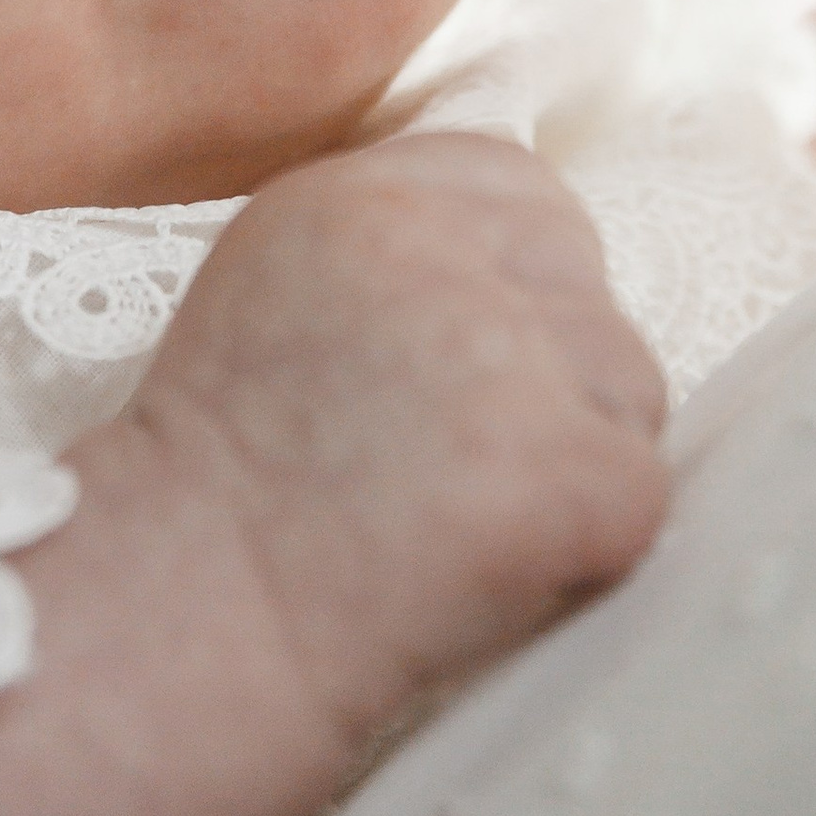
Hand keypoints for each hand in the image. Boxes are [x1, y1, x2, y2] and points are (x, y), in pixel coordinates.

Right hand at [0, 131, 667, 815]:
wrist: (177, 622)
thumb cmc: (220, 481)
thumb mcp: (276, 289)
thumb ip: (397, 244)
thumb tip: (532, 256)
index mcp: (358, 194)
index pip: (526, 193)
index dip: (512, 290)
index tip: (445, 379)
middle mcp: (431, 244)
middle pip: (589, 292)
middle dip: (554, 380)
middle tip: (447, 466)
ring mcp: (499, 351)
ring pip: (629, 390)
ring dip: (574, 465)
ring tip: (448, 521)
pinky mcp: (557, 465)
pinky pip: (638, 495)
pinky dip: (587, 553)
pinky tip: (485, 574)